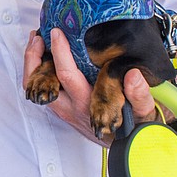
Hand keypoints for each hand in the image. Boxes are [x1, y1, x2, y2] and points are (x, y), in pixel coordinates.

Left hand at [23, 29, 155, 144]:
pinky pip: (43, 89)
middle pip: (42, 83)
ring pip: (38, 87)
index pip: (68, 76)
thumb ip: (140, 94)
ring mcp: (63, 108)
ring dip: (33, 63)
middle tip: (38, 35)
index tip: (58, 33)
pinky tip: (44, 53)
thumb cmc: (133, 124)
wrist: (126, 143)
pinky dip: (39, 70)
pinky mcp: (62, 108)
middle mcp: (71, 107)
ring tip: (37, 40)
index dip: (60, 53)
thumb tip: (133, 76)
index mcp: (88, 104)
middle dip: (35, 58)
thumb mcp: (143, 110)